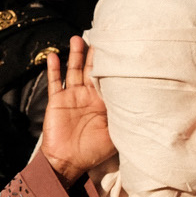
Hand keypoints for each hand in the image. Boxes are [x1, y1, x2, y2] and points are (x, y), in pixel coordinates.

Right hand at [41, 36, 114, 186]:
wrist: (68, 161)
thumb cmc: (93, 151)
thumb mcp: (116, 133)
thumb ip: (124, 115)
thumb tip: (142, 102)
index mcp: (104, 103)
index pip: (110, 78)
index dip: (113, 63)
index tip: (120, 46)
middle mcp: (89, 96)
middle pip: (92, 69)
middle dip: (95, 53)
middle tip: (101, 34)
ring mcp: (72, 96)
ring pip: (74, 70)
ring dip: (76, 55)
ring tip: (78, 39)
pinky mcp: (57, 100)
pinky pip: (55, 82)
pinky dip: (54, 69)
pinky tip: (53, 56)